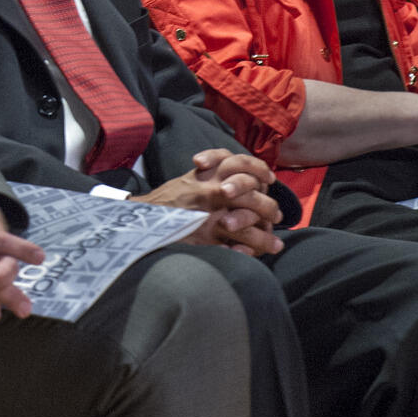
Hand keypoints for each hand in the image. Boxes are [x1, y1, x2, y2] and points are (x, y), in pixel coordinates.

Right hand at [134, 148, 282, 255]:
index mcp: (205, 176)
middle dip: (267, 206)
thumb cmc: (168, 200)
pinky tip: (251, 254)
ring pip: (246, 223)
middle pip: (249, 193)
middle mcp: (209, 191)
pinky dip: (245, 251)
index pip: (238, 163)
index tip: (270, 180)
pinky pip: (232, 246)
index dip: (258, 169)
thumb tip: (247, 181)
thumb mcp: (188, 180)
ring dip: (264, 236)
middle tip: (276, 216)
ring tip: (275, 244)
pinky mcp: (203, 237)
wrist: (141, 218)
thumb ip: (212, 175)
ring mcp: (208, 216)